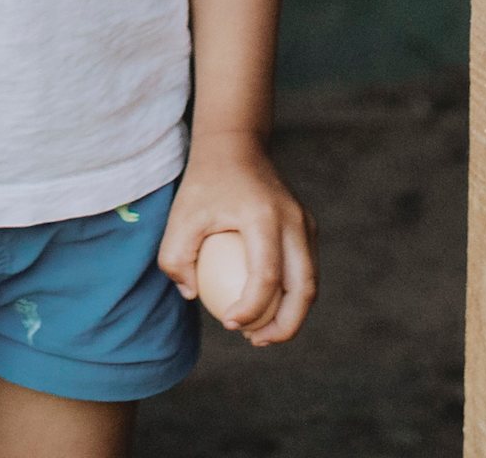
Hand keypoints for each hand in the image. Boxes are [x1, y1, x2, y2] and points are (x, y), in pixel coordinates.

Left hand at [157, 131, 314, 347]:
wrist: (235, 145)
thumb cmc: (204, 184)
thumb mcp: (179, 216)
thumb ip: (176, 259)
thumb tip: (193, 295)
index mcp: (264, 217)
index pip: (266, 277)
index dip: (251, 310)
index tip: (228, 324)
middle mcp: (294, 221)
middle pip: (303, 288)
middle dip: (285, 326)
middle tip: (256, 341)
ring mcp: (306, 224)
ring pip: (309, 283)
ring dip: (291, 315)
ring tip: (260, 333)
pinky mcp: (307, 227)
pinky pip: (305, 271)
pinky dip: (291, 296)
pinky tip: (265, 309)